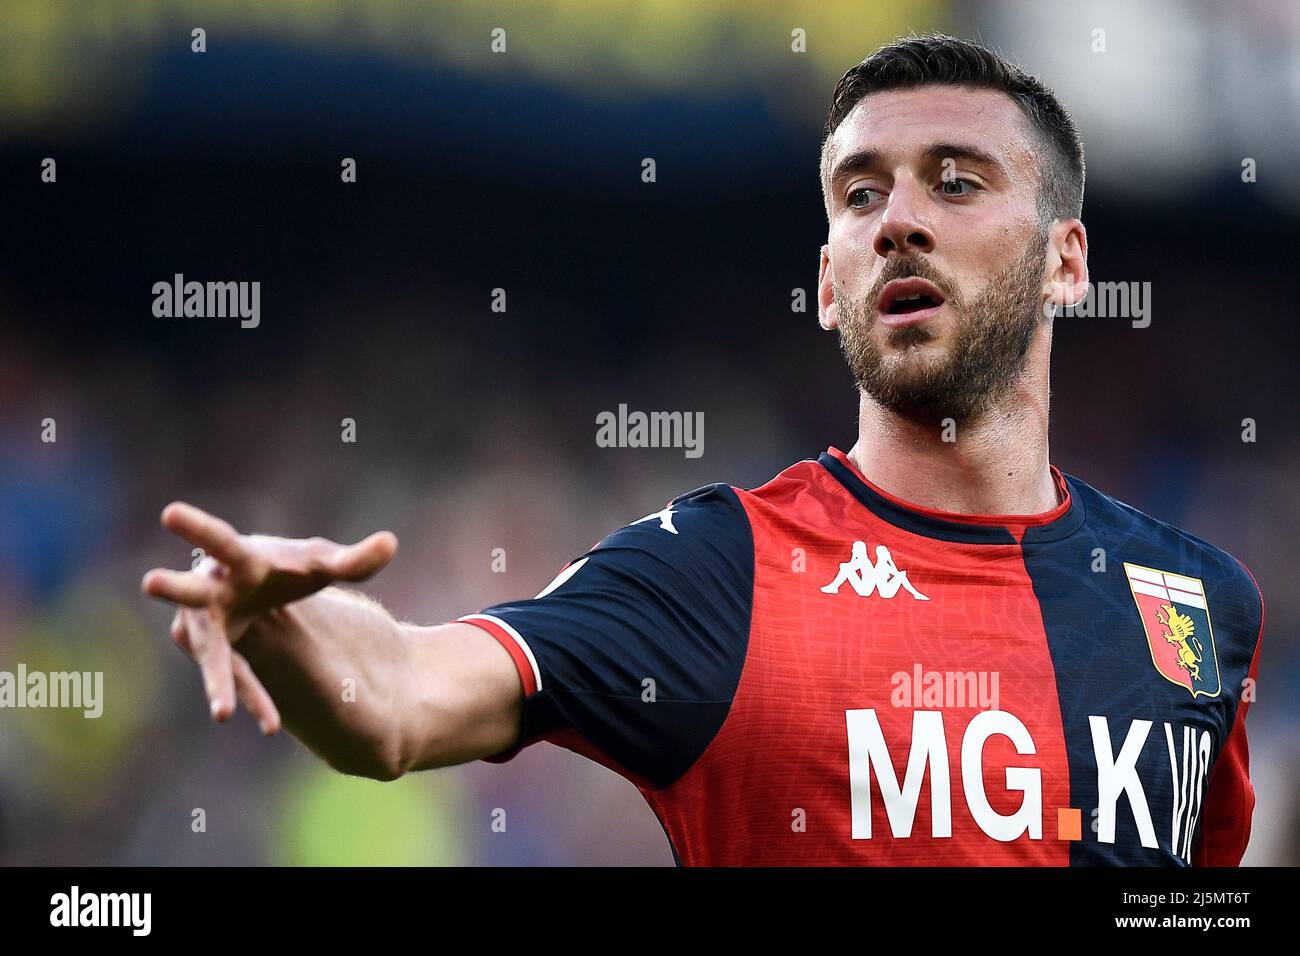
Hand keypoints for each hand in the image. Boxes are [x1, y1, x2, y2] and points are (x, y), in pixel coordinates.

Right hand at [141, 502, 397, 731]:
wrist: (265, 592)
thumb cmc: (287, 567)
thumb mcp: (321, 563)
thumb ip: (354, 559)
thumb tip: (392, 543)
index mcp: (237, 558)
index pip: (218, 539)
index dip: (196, 527)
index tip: (170, 513)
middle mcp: (213, 590)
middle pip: (192, 593)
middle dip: (175, 587)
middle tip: (150, 581)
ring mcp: (209, 625)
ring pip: (211, 654)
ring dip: (218, 681)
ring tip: (222, 714)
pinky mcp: (218, 653)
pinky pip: (235, 676)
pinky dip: (253, 698)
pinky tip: (272, 726)